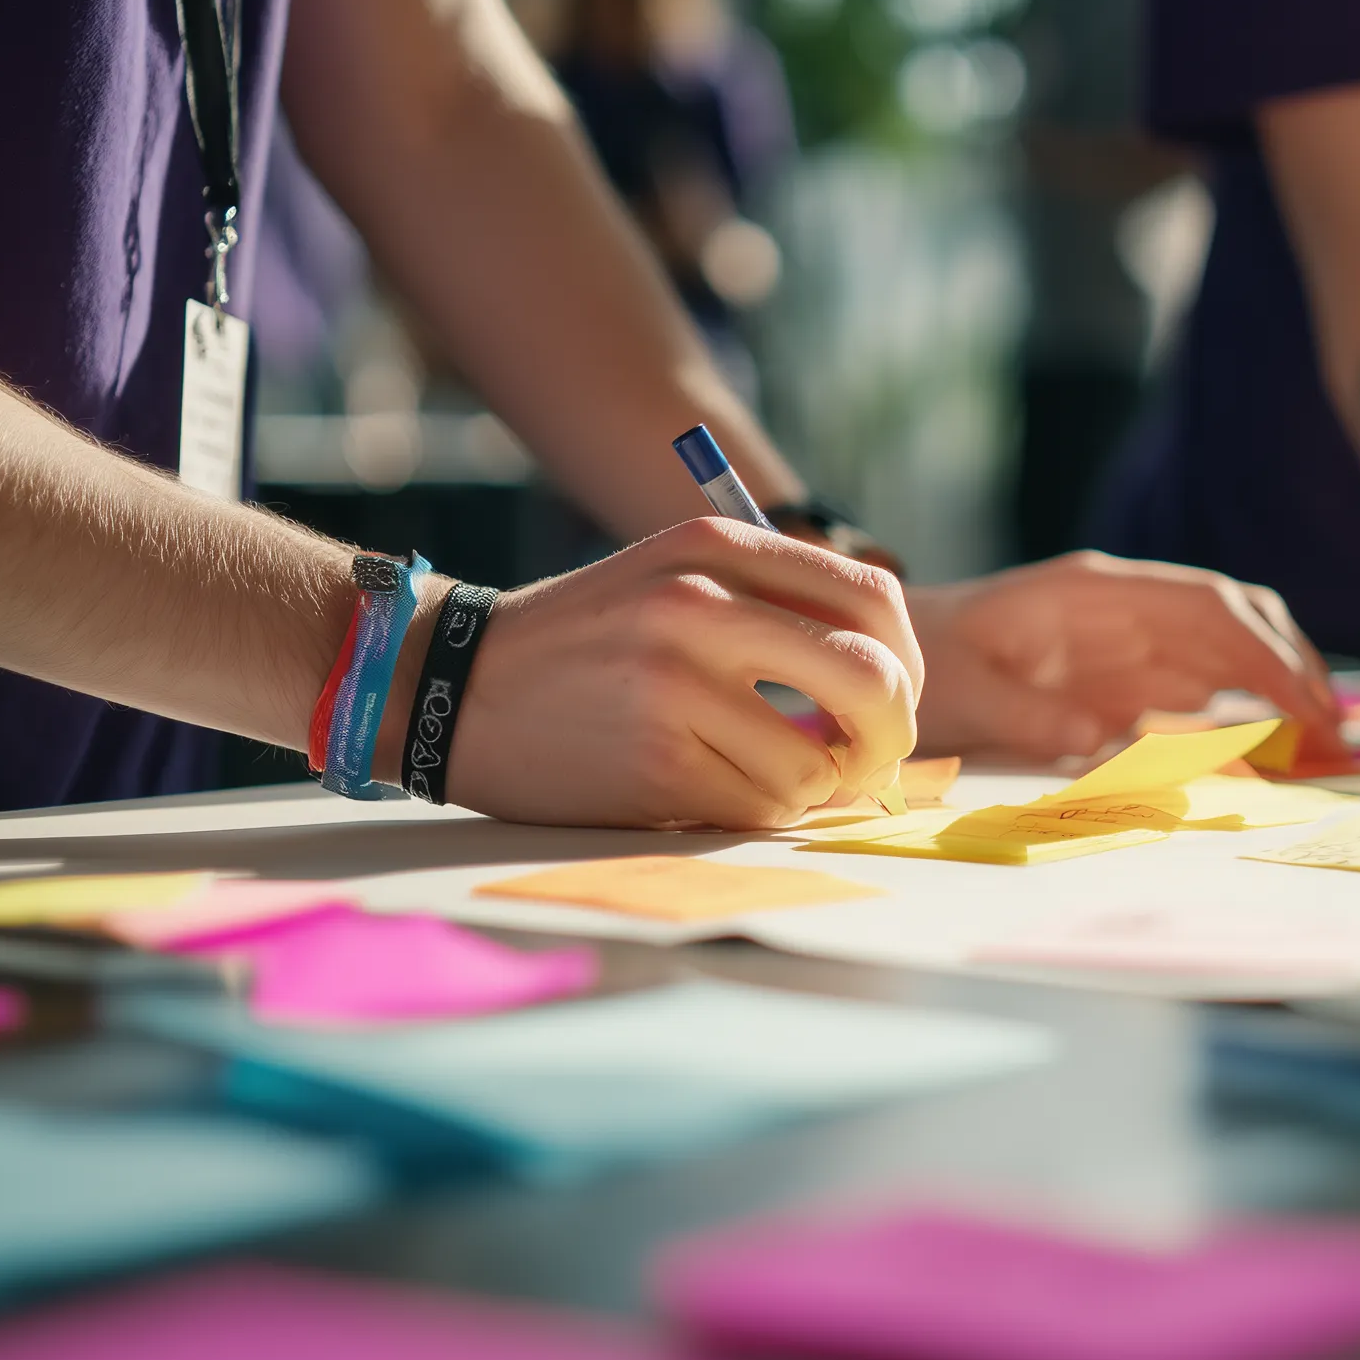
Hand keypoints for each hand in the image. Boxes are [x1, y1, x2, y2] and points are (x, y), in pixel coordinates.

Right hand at [395, 517, 920, 828]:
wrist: (452, 685)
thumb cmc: (591, 642)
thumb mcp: (678, 579)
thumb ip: (779, 610)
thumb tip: (896, 690)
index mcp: (717, 546)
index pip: (875, 598)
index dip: (906, 662)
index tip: (893, 695)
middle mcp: (702, 606)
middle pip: (874, 680)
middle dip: (890, 735)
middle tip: (870, 758)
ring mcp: (677, 686)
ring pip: (819, 763)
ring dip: (809, 787)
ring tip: (764, 772)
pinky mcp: (656, 761)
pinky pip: (762, 807)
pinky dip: (757, 812)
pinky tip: (713, 789)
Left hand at [905, 551, 1344, 761]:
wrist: (899, 657)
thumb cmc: (928, 668)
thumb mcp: (963, 692)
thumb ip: (1026, 712)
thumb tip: (1093, 736)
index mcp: (1095, 593)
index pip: (1206, 606)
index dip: (1263, 650)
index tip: (1303, 704)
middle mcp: (1128, 607)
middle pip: (1238, 617)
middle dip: (1294, 666)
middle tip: (1334, 735)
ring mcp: (1134, 639)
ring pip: (1234, 646)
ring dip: (1283, 686)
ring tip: (1323, 746)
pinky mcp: (1132, 675)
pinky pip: (1208, 683)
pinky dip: (1250, 710)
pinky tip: (1279, 750)